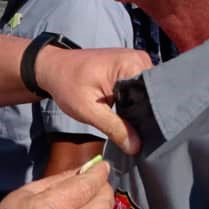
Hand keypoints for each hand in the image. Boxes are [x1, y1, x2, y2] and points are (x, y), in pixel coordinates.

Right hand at [0, 164, 113, 208]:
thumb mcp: (23, 194)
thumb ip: (57, 181)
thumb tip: (85, 170)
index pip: (85, 187)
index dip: (98, 173)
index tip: (102, 165)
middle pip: (102, 206)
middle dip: (105, 190)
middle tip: (99, 182)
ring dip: (105, 208)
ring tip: (96, 200)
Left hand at [33, 47, 151, 154]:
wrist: (53, 68)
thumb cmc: (67, 84)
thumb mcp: (88, 110)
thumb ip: (115, 128)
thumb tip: (136, 148)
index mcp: (132, 64)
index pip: (155, 95)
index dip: (152, 118)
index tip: (149, 138)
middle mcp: (140, 60)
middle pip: (154, 95)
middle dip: (147, 117)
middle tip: (142, 138)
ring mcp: (137, 63)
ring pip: (149, 95)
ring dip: (142, 112)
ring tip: (137, 130)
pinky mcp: (132, 69)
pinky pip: (141, 91)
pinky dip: (136, 105)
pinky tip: (131, 119)